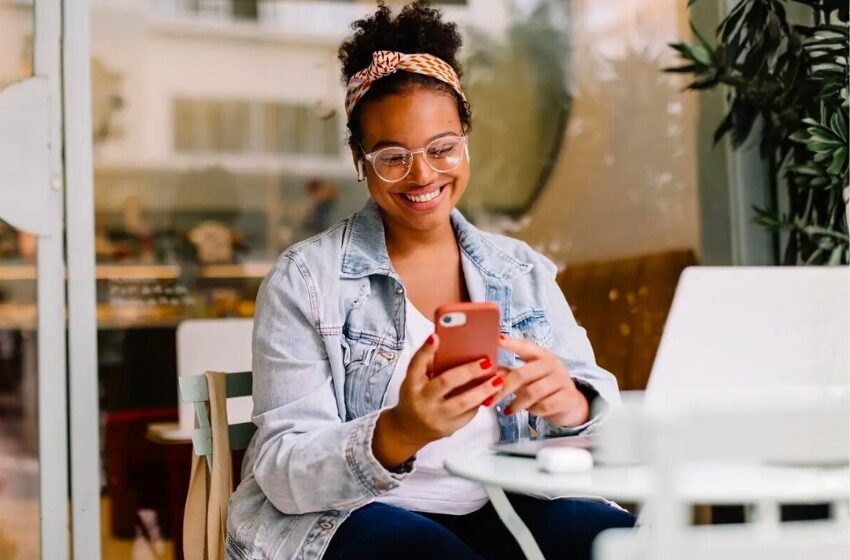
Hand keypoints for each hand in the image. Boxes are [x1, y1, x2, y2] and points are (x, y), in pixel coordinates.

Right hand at [372, 334, 503, 467]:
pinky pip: (467, 415)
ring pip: (462, 402)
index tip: (436, 337)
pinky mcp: (447, 429)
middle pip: (445, 383)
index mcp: (411, 384)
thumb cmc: (415, 396)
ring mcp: (435, 417)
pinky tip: (490, 393)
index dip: (426, 351)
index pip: (416, 365)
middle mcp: (422, 400)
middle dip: (468, 371)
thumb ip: (428, 364)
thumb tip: (448, 343)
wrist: (408, 430)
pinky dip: (479, 402)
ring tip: (498, 380)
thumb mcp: (415, 380)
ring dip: (482, 390)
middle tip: (487, 362)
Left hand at [487, 335, 588, 427]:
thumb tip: (485, 370)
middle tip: (489, 400)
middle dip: (503, 388)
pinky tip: (529, 411)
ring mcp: (561, 380)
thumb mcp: (530, 377)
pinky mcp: (567, 398)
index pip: (525, 347)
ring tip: (509, 409)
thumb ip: (510, 373)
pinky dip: (533, 411)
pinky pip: (544, 406)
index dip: (511, 343)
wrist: (572, 404)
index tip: (496, 339)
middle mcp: (552, 364)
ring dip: (517, 403)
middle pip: (522, 374)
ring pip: (532, 392)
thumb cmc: (544, 387)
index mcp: (541, 355)